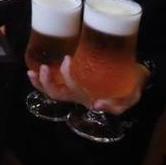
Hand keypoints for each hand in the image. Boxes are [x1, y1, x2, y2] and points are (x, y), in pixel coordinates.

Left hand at [26, 56, 146, 115]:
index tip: (68, 59)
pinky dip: (42, 79)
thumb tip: (97, 105)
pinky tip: (36, 69)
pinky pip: (54, 84)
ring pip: (52, 92)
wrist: (134, 77)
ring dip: (39, 83)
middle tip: (43, 68)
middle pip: (57, 95)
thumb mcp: (131, 97)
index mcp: (90, 98)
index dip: (68, 77)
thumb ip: (118, 105)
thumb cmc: (131, 86)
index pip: (74, 92)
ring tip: (31, 72)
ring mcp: (74, 89)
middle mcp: (78, 96)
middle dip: (47, 83)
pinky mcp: (72, 81)